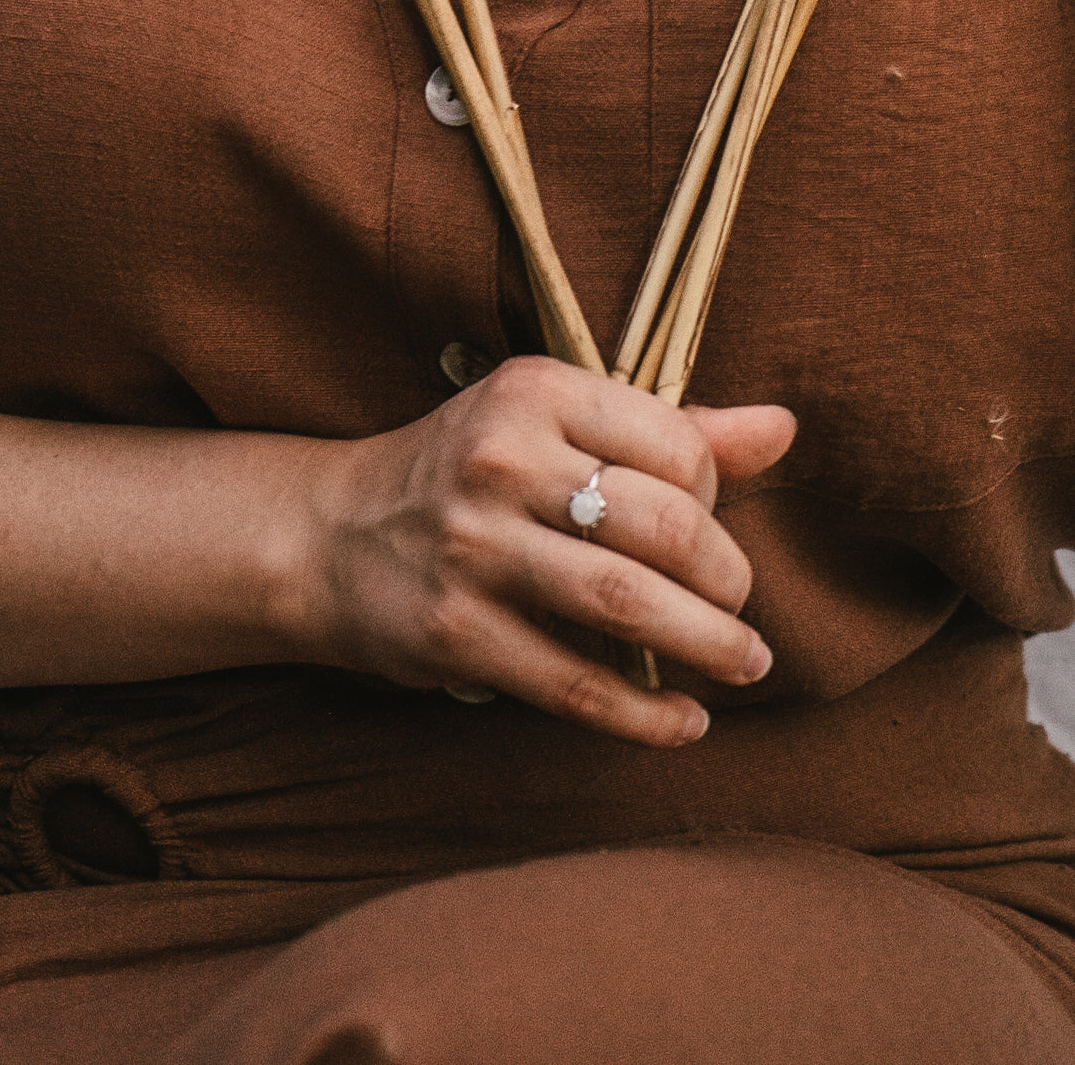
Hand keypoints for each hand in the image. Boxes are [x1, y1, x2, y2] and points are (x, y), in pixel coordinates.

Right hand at [292, 356, 795, 745]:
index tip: (705, 532)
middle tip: (739, 610)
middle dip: (728, 581)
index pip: (678, 447)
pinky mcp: (454, 630)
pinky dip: (645, 715)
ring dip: (710, 647)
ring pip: (628, 604)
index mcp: (533, 392)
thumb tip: (781, 429)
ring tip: (744, 664)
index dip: (715, 500)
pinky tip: (683, 722)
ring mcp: (472, 547)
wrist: (331, 534)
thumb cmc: (462, 472)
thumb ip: (665, 428)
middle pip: (664, 527)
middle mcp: (499, 459)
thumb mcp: (549, 425)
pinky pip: (575, 685)